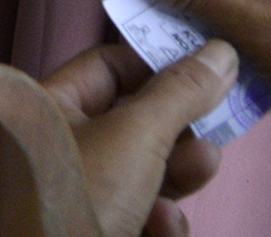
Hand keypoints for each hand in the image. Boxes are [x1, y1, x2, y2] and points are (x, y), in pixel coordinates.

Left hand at [0, 42, 235, 236]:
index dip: (159, 63)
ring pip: (147, 170)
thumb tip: (221, 51)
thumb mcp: (137, 135)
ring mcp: (81, 193)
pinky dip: (160, 220)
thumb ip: (181, 92)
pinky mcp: (100, 230)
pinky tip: (164, 225)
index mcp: (48, 105)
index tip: (211, 69)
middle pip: (136, 119)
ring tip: (202, 168)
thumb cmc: (85, 198)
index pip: (109, 64)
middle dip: (180, 127)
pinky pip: (142, 214)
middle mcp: (60, 144)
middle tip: (217, 126)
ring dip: (179, 174)